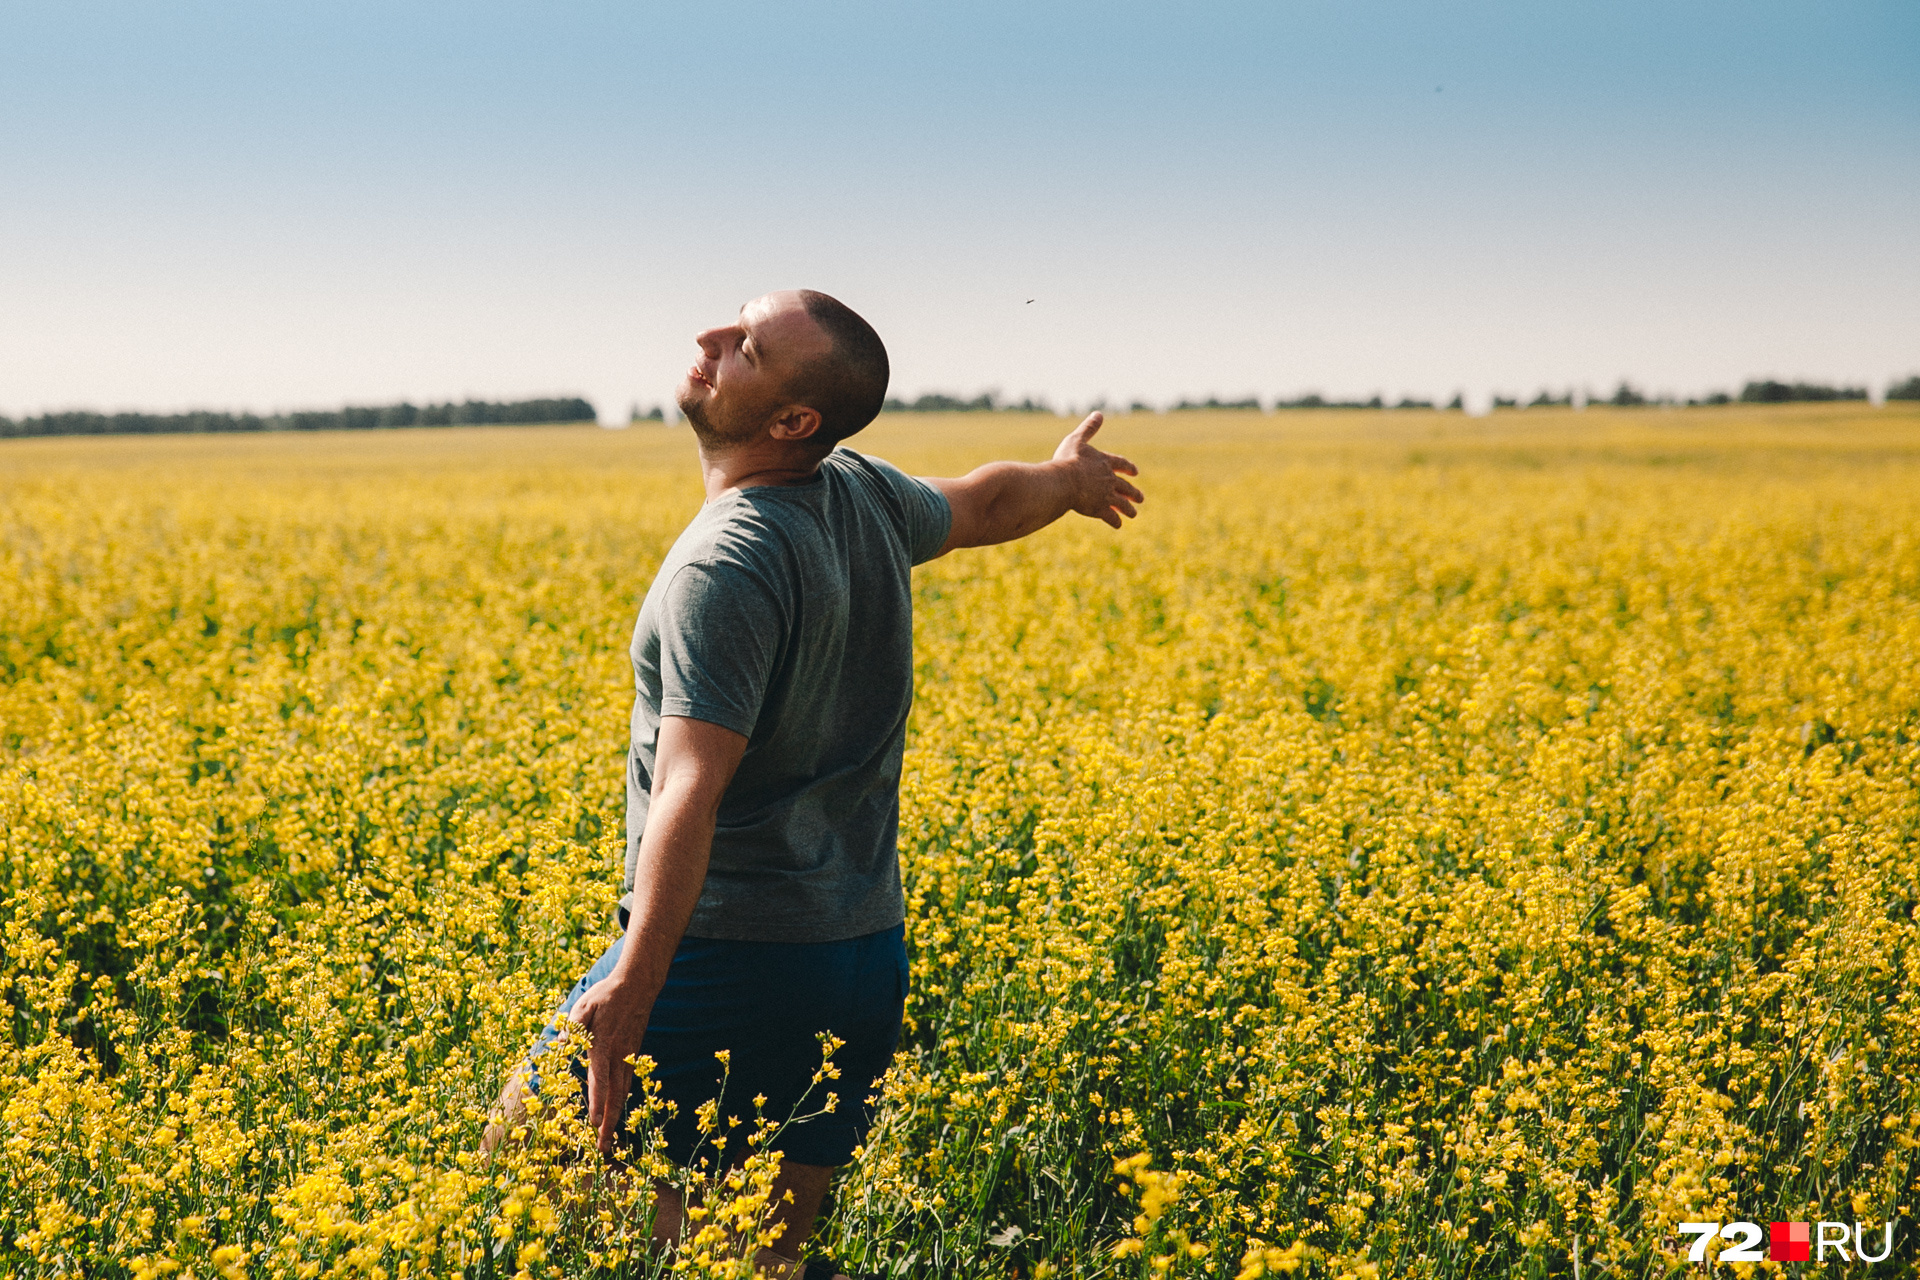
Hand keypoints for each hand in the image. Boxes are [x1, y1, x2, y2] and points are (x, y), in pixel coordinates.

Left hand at [568, 974, 651, 1154]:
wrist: (638, 985)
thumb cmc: (607, 995)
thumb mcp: (583, 1005)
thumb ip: (572, 1026)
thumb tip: (559, 1045)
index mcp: (603, 1046)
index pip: (600, 1080)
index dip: (596, 1103)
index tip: (593, 1124)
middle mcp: (618, 1056)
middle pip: (615, 1096)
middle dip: (608, 1123)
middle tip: (604, 1148)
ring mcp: (629, 1056)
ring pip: (624, 1092)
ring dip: (616, 1116)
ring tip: (610, 1137)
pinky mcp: (634, 1054)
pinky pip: (628, 1082)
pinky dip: (622, 1100)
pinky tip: (617, 1110)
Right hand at [1052, 412, 1143, 528]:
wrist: (1064, 481)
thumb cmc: (1068, 460)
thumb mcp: (1078, 440)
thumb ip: (1089, 428)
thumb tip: (1099, 413)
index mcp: (1104, 462)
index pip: (1121, 464)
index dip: (1128, 468)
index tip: (1135, 472)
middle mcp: (1109, 479)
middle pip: (1125, 486)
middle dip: (1133, 492)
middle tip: (1140, 498)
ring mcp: (1105, 495)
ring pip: (1121, 503)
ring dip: (1128, 508)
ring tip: (1133, 514)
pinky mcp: (1099, 508)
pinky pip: (1110, 516)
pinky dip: (1114, 521)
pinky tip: (1118, 525)